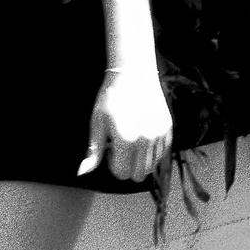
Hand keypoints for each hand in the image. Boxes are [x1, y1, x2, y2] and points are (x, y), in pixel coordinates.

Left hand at [82, 59, 173, 184]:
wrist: (134, 74)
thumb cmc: (111, 97)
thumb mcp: (97, 123)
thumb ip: (94, 151)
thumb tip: (82, 173)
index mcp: (125, 141)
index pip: (121, 173)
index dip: (113, 165)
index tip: (110, 151)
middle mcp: (145, 141)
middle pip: (137, 175)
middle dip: (127, 167)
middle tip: (121, 149)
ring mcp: (159, 136)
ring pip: (151, 167)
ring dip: (140, 160)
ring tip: (132, 140)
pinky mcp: (167, 130)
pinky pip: (161, 154)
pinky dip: (151, 152)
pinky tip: (142, 135)